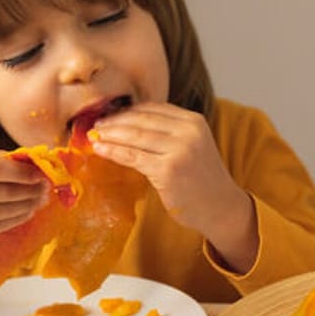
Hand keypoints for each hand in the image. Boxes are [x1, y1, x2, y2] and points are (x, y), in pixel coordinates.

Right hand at [0, 141, 48, 246]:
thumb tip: (30, 161)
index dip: (22, 173)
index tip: (39, 174)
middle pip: (3, 193)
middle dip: (30, 191)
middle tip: (46, 187)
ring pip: (3, 213)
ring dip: (27, 206)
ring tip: (40, 199)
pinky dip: (16, 220)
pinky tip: (27, 211)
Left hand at [88, 103, 256, 271]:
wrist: (221, 207)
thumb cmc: (200, 178)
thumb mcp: (192, 144)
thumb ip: (169, 131)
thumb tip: (128, 122)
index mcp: (193, 121)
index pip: (152, 108)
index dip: (127, 110)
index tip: (109, 114)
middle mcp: (188, 132)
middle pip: (141, 119)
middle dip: (114, 121)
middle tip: (95, 124)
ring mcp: (179, 150)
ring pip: (134, 136)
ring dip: (110, 134)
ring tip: (93, 135)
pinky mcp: (168, 170)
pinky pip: (133, 156)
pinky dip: (113, 151)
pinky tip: (100, 149)